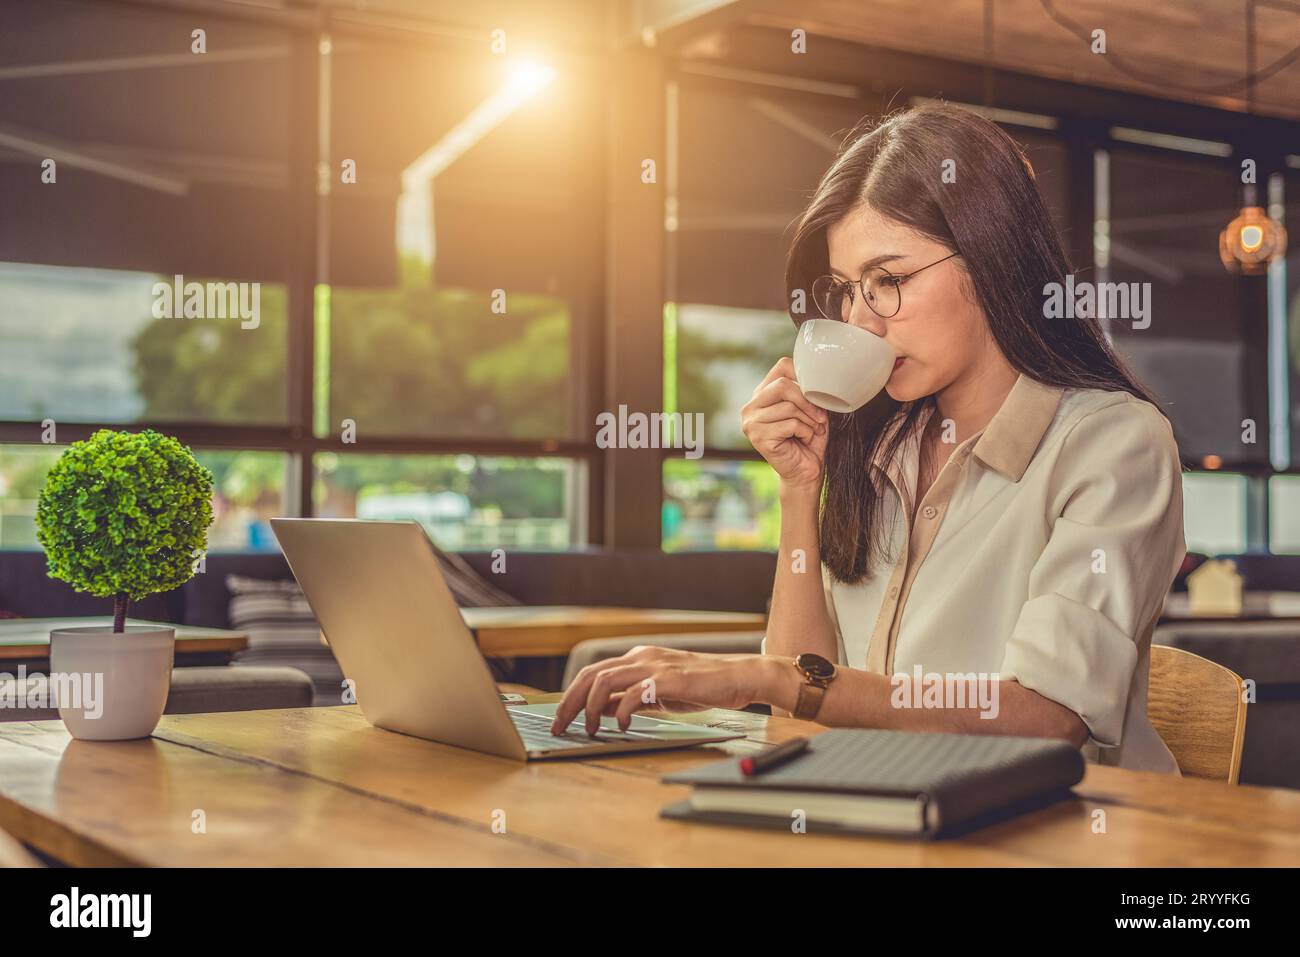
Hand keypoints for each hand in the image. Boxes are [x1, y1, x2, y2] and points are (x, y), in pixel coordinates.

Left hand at [550, 647, 785, 734]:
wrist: (739, 676)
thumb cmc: (703, 686)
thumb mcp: (660, 693)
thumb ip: (632, 698)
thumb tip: (601, 710)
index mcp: (638, 658)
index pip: (593, 673)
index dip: (571, 695)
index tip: (560, 717)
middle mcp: (642, 656)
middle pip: (590, 675)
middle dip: (569, 702)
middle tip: (559, 726)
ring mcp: (654, 665)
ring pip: (604, 680)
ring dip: (589, 707)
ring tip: (589, 728)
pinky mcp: (668, 679)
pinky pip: (633, 693)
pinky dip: (621, 711)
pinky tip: (623, 725)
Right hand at [740, 357, 829, 492]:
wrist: (805, 471)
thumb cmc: (808, 439)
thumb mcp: (809, 409)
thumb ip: (806, 390)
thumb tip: (814, 375)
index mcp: (762, 394)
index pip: (782, 366)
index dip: (804, 376)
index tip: (816, 394)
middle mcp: (751, 406)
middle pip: (783, 385)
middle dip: (808, 401)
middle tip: (820, 417)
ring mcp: (751, 422)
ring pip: (789, 407)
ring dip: (809, 420)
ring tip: (812, 430)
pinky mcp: (758, 437)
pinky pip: (790, 424)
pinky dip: (805, 432)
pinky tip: (803, 440)